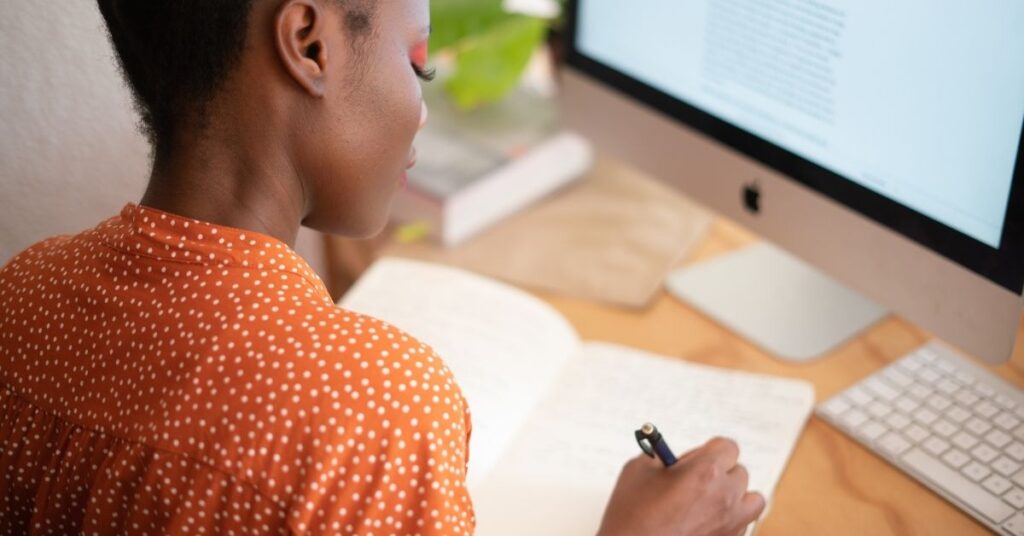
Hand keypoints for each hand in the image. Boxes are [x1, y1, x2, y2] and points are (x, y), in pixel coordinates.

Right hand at [596, 437, 764, 535]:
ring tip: (711, 501)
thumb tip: (672, 456)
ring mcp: (731, 524)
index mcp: (706, 472)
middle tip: (694, 480)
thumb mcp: (638, 470)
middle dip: (719, 473)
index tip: (697, 458)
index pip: (728, 447)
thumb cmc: (631, 516)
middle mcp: (725, 497)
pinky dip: (730, 521)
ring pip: (752, 500)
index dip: (710, 450)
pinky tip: (706, 523)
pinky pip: (743, 525)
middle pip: (739, 472)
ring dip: (736, 496)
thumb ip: (661, 455)